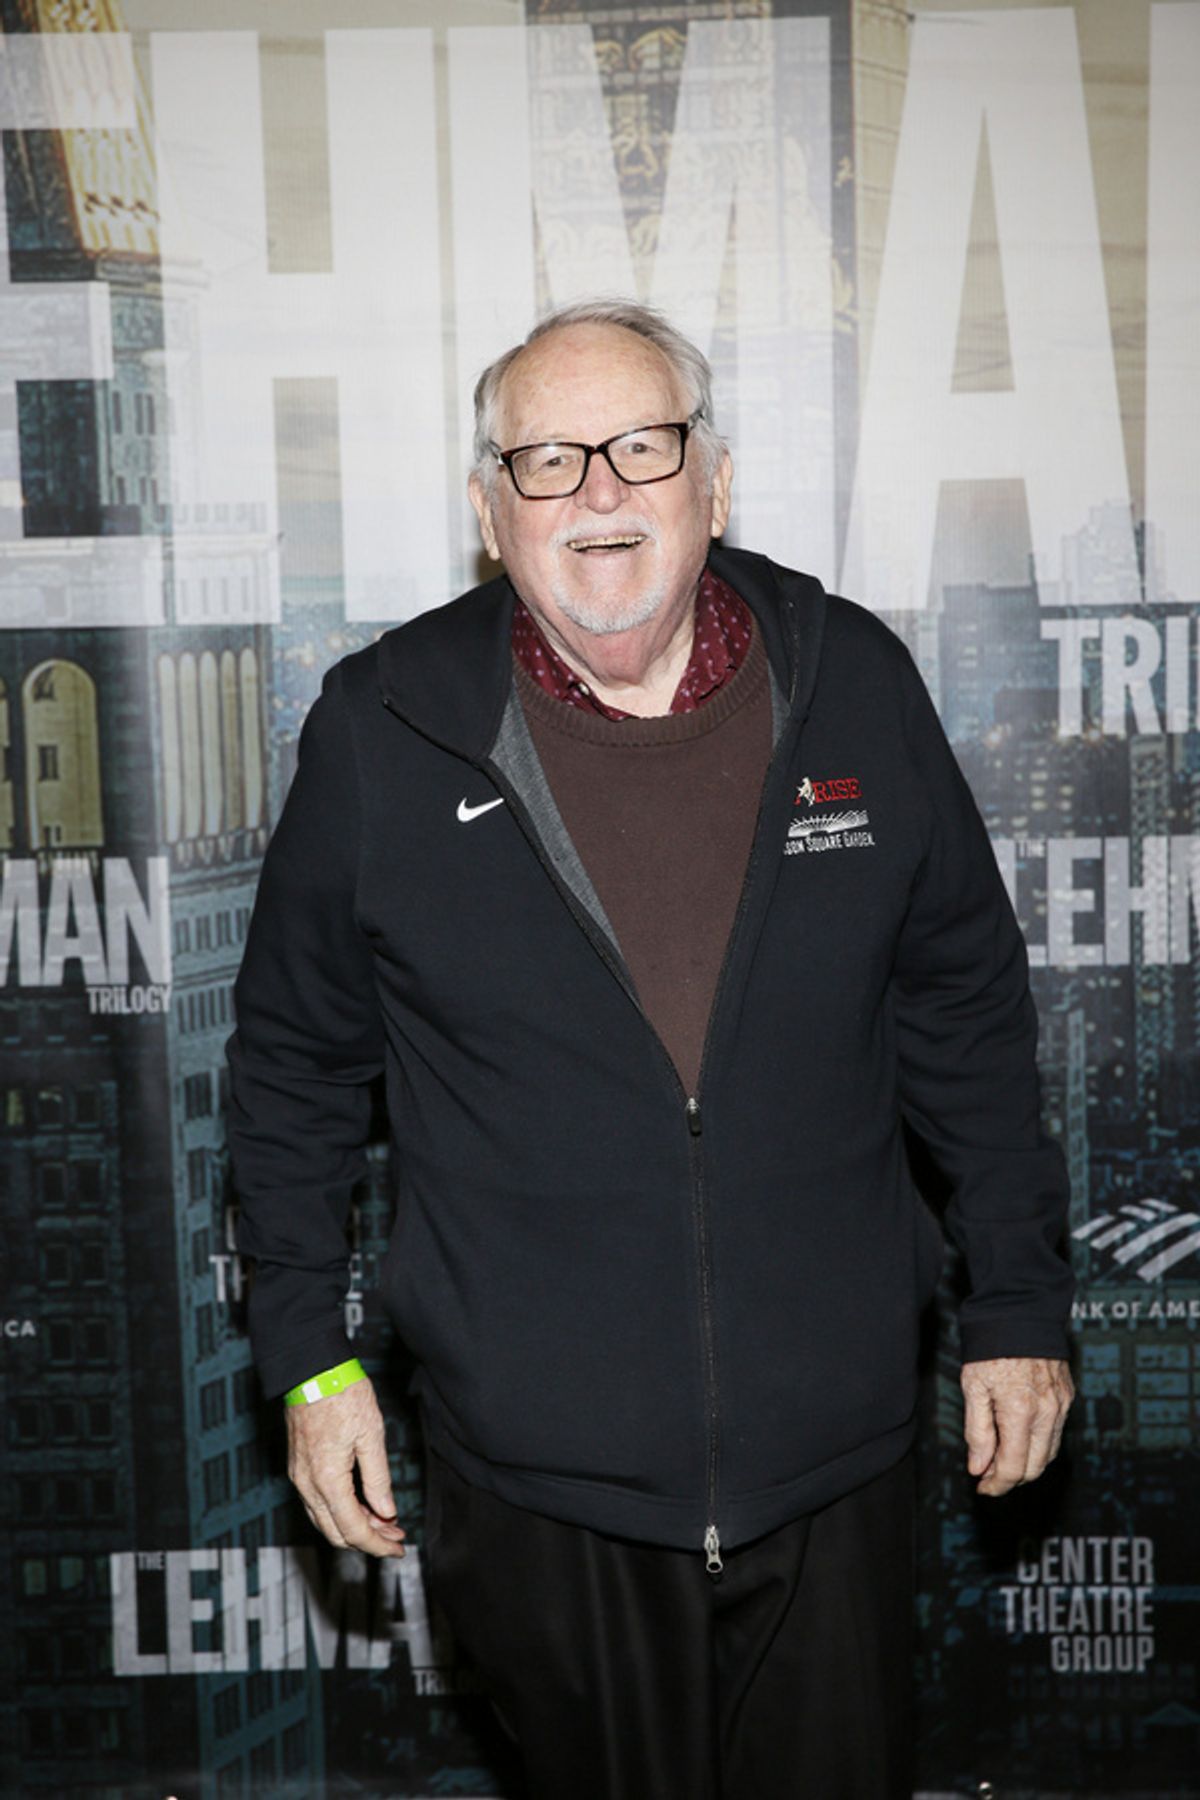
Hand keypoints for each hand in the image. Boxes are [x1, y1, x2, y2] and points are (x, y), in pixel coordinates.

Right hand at [286, 1376, 406, 1556]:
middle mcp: (308, 1484)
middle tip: (395, 1536)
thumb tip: (386, 1512)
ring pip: (324, 1520)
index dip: (377, 1545)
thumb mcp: (371, 1435)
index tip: (397, 1549)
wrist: (311, 1369)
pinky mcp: (298, 1466)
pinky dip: (339, 1511)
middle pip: (335, 1532)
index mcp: (327, 1480)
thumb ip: (377, 1479)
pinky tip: (361, 1503)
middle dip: (368, 1539)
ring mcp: (299, 1476)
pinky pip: (317, 1502)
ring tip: (383, 1521)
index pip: (353, 1529)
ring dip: (353, 1526)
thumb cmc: (342, 1394)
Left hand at [961, 1356, 1072, 1496]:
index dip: (997, 1485)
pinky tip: (1018, 1435)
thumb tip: (978, 1468)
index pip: (1013, 1467)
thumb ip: (978, 1431)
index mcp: (1020, 1412)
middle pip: (1035, 1467)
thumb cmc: (991, 1348)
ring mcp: (1061, 1405)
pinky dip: (1038, 1442)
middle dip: (1011, 1477)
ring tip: (999, 1455)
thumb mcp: (974, 1387)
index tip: (982, 1487)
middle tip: (987, 1473)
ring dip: (1026, 1462)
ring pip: (1048, 1453)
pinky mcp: (1067, 1396)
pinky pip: (1055, 1432)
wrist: (1021, 1313)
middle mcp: (1047, 1413)